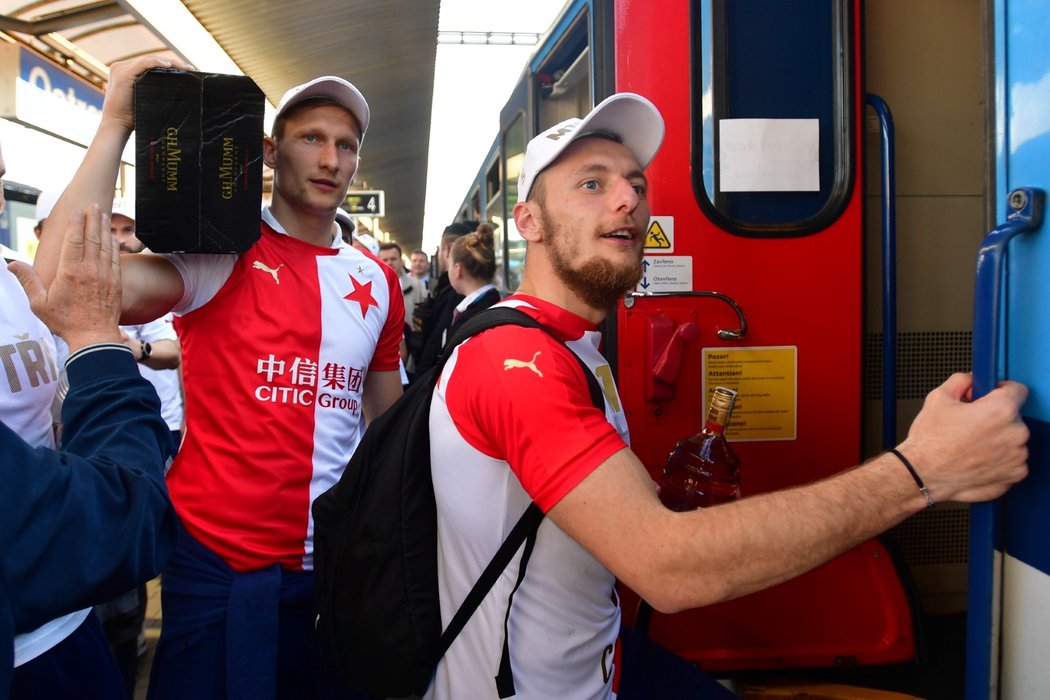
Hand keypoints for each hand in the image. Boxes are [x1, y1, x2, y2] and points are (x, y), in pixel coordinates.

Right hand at [8, 205, 122, 351]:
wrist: (94, 337)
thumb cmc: (64, 321)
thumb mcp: (39, 303)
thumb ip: (28, 281)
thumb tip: (12, 264)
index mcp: (71, 271)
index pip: (74, 240)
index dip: (77, 223)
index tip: (78, 211)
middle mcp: (91, 270)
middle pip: (92, 238)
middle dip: (93, 219)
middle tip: (94, 205)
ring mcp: (106, 275)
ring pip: (106, 246)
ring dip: (104, 229)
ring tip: (103, 215)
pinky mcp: (116, 283)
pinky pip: (116, 259)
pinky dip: (114, 246)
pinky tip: (113, 238)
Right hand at [102, 55, 193, 131]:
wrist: (118, 125)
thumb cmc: (133, 117)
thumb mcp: (146, 99)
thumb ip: (154, 90)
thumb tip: (177, 90)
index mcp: (126, 71)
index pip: (151, 63)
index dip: (169, 64)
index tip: (187, 70)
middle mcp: (122, 67)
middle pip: (152, 60)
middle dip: (173, 63)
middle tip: (190, 68)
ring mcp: (121, 69)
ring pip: (150, 60)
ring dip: (170, 62)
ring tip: (186, 67)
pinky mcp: (123, 74)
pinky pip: (143, 63)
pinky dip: (157, 62)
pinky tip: (169, 66)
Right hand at [897, 373, 1028, 502]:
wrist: (921, 475)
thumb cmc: (929, 442)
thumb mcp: (937, 398)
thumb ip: (961, 381)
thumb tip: (970, 381)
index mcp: (1000, 411)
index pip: (1018, 390)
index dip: (1001, 389)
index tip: (993, 395)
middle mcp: (1015, 434)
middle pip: (1013, 416)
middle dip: (995, 417)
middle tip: (971, 424)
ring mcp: (1016, 457)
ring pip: (1012, 440)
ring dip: (998, 439)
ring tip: (971, 444)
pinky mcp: (1013, 475)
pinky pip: (1012, 461)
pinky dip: (998, 460)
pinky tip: (976, 459)